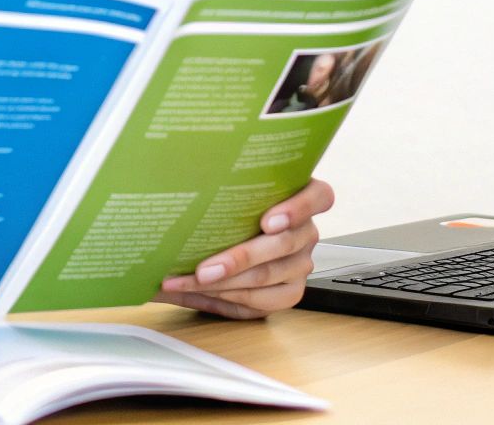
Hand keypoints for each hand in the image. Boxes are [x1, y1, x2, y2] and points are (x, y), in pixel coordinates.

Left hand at [154, 178, 334, 318]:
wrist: (232, 241)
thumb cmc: (232, 210)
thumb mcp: (232, 194)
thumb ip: (220, 192)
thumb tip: (174, 197)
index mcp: (302, 197)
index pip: (320, 197)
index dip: (297, 209)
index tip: (267, 221)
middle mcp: (306, 231)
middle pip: (284, 244)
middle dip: (239, 258)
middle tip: (204, 269)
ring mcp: (301, 263)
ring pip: (268, 275)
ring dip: (223, 283)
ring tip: (187, 282)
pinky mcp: (290, 292)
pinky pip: (263, 300)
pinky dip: (228, 297)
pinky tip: (200, 292)